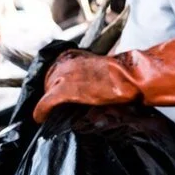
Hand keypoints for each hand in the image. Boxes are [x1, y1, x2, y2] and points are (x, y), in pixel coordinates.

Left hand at [33, 36, 174, 123]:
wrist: (133, 77)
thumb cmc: (122, 76)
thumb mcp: (98, 70)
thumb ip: (85, 76)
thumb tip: (80, 90)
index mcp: (70, 55)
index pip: (51, 72)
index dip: (53, 87)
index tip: (56, 98)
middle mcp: (63, 62)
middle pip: (46, 83)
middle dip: (51, 96)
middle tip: (57, 109)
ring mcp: (62, 75)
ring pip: (45, 93)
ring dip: (49, 105)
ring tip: (54, 115)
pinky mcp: (63, 90)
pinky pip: (45, 104)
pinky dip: (42, 113)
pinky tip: (42, 119)